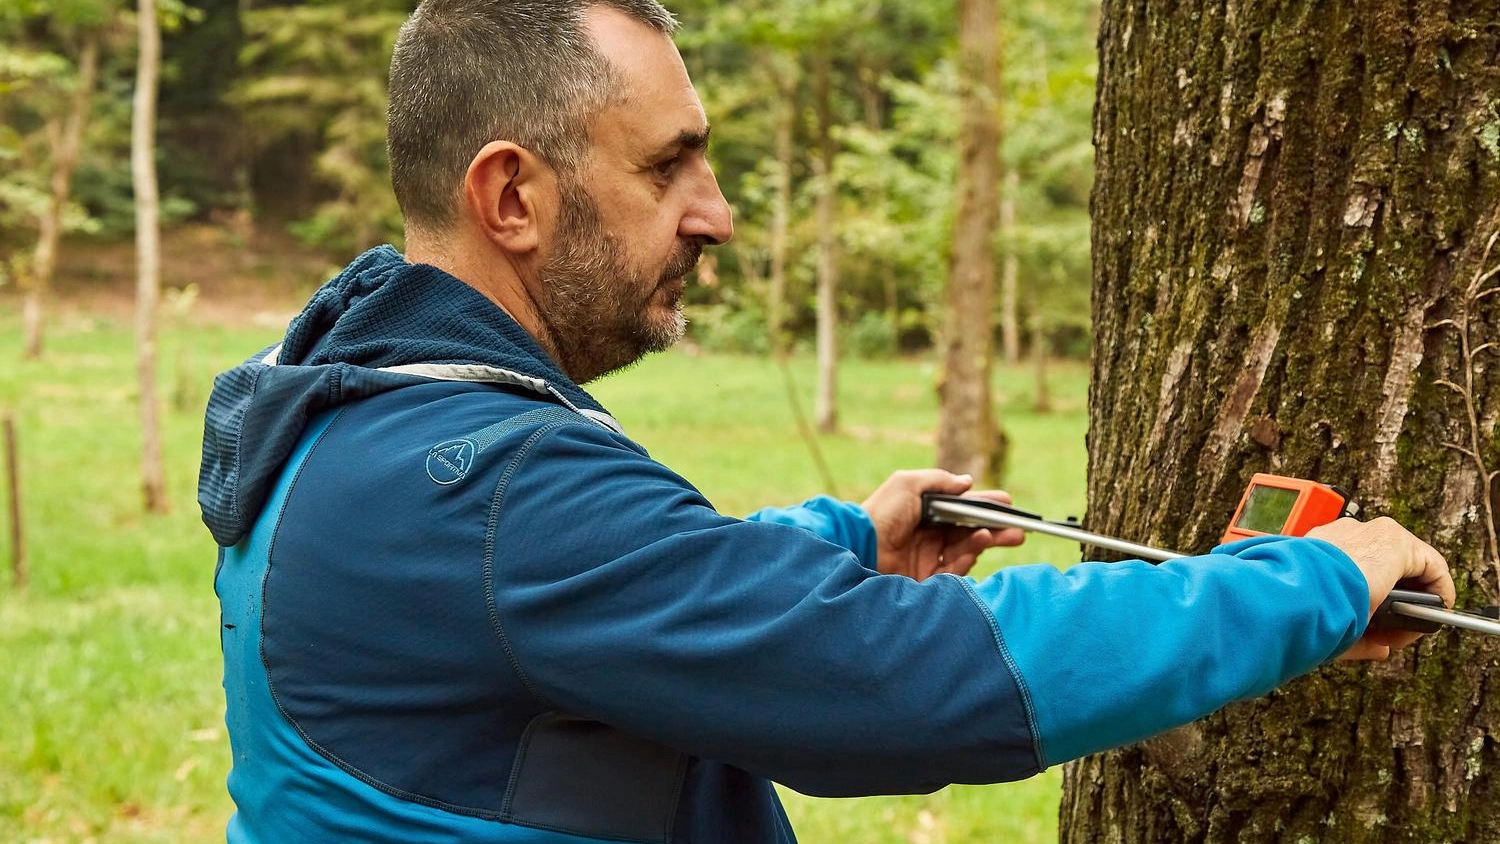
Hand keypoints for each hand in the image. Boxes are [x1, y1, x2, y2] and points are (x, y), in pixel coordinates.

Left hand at [861, 469, 1025, 580]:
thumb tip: (966, 482)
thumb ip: (938, 481)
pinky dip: (968, 558)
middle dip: (995, 530)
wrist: (858, 547)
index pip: (960, 510)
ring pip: (966, 551)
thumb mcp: (906, 485)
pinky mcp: (926, 580)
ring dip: (984, 542)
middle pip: (969, 532)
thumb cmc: (879, 513)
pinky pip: (955, 571)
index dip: (984, 507)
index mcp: (923, 513)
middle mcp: (927, 536)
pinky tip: (978, 544)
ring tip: (997, 535)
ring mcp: (927, 559)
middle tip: (1019, 530)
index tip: (1008, 504)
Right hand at [1305, 517, 1454, 660]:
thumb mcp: (1321, 617)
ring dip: (1413, 596)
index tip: (1371, 626)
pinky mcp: (1395, 542)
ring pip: (1408, 564)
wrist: (1295, 592)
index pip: (1356, 567)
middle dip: (1393, 599)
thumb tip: (1380, 648)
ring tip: (1412, 625)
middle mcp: (1343, 536)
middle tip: (1390, 631)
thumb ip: (1354, 629)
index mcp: (1317, 549)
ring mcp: (1370, 534)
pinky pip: (1430, 565)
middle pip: (1386, 565)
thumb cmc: (1295, 604)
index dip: (1372, 599)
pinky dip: (1438, 589)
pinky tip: (1435, 611)